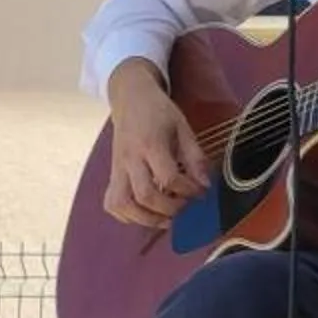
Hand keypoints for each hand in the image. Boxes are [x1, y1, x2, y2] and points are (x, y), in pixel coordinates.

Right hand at [102, 64, 209, 228]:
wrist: (130, 98)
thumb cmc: (159, 112)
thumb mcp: (183, 127)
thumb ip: (195, 157)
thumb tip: (205, 185)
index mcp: (150, 144)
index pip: (168, 177)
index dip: (187, 190)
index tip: (200, 192)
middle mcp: (130, 158)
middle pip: (143, 195)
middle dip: (168, 210)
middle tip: (185, 208)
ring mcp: (117, 168)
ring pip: (121, 203)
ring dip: (145, 219)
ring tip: (166, 219)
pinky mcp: (112, 173)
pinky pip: (112, 202)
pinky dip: (127, 215)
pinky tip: (145, 214)